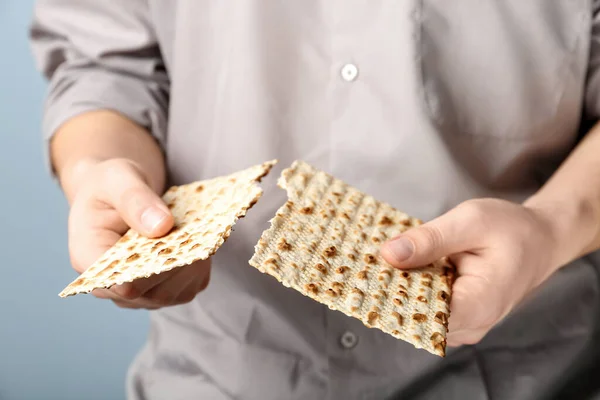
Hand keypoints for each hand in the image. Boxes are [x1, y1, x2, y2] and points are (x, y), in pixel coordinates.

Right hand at [66, 158, 210, 308]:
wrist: (117, 193)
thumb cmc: (110, 184)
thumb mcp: (117, 178)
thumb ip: (135, 200)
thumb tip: (162, 226)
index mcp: (87, 257)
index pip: (121, 282)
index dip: (151, 269)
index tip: (173, 239)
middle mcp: (111, 284)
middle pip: (154, 291)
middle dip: (179, 261)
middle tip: (196, 229)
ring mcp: (138, 291)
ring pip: (176, 292)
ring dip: (194, 263)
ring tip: (199, 231)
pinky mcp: (165, 288)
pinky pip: (191, 284)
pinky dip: (201, 263)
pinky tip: (201, 238)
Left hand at [380, 198, 560, 345]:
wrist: (539, 240)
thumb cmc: (511, 230)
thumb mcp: (470, 220)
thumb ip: (430, 239)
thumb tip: (389, 254)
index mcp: (477, 305)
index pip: (421, 317)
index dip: (390, 297)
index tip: (366, 275)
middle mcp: (469, 325)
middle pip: (415, 318)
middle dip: (388, 290)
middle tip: (364, 263)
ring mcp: (463, 326)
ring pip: (417, 315)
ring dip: (398, 290)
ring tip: (381, 262)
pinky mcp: (456, 318)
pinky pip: (425, 309)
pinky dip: (411, 289)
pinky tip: (400, 268)